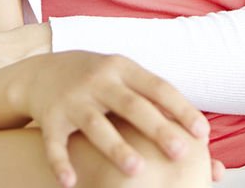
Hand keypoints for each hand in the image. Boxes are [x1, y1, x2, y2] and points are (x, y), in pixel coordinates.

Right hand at [7, 51, 211, 187]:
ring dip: (116, 147)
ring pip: (95, 125)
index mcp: (123, 68)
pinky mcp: (50, 118)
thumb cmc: (99, 80)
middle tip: (180, 152)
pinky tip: (70, 183)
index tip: (203, 132)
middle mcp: (99, 81)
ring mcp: (73, 99)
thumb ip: (156, 100)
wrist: (41, 71)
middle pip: (131, 105)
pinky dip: (61, 163)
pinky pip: (56, 143)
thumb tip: (203, 134)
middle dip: (157, 129)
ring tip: (136, 169)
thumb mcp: (124, 76)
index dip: (181, 108)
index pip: (157, 87)